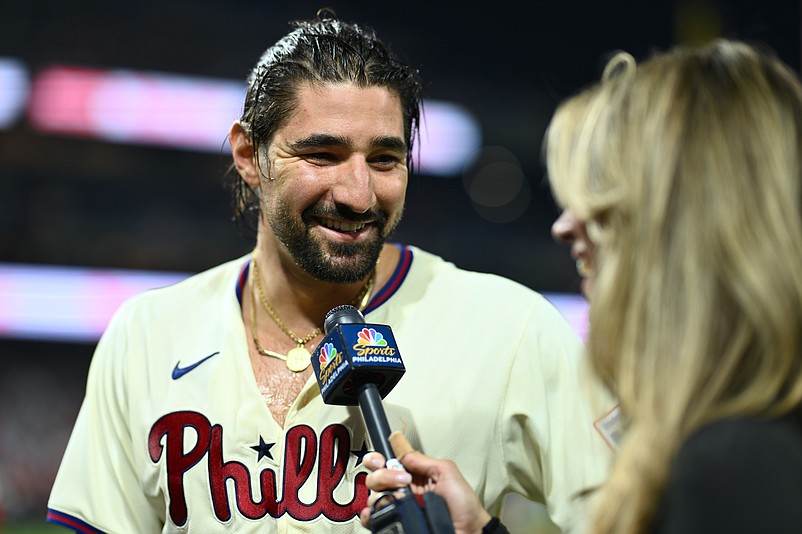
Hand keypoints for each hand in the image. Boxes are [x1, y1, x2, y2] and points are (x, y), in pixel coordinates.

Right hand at [360, 450, 492, 533]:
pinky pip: (375, 519)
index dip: (378, 459)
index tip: (381, 461)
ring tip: (397, 499)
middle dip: (382, 476)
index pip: (388, 463)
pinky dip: (370, 515)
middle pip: (376, 478)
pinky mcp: (397, 524)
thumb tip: (401, 453)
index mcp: (413, 475)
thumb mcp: (447, 472)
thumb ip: (424, 461)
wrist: (469, 531)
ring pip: (373, 497)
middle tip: (402, 481)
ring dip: (379, 494)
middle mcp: (403, 491)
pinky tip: (375, 513)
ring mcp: (399, 508)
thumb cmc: (463, 504)